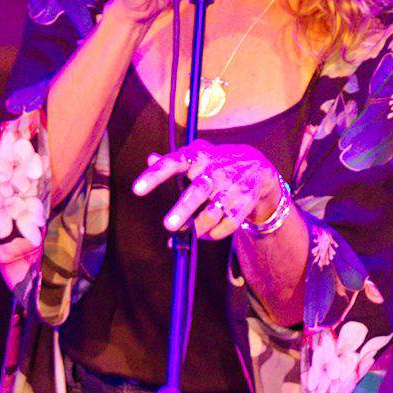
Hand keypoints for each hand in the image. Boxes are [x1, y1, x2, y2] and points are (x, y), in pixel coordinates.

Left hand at [131, 140, 284, 241]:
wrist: (256, 164)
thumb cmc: (213, 163)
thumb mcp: (193, 157)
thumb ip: (171, 161)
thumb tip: (150, 158)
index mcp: (196, 157)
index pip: (171, 164)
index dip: (154, 176)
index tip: (136, 190)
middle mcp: (214, 170)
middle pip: (198, 191)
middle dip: (184, 209)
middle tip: (168, 226)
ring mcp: (232, 185)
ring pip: (214, 212)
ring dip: (199, 228)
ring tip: (186, 236)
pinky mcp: (246, 200)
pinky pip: (230, 223)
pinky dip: (215, 233)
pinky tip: (206, 235)